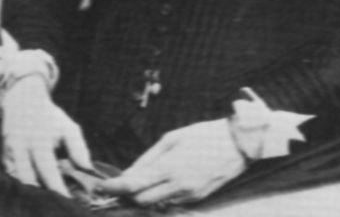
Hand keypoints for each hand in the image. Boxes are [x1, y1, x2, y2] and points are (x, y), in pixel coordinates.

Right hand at [0, 74, 91, 196]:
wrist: (23, 101)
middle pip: (28, 180)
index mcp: (40, 140)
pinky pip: (10, 179)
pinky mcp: (3, 159)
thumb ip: (78, 148)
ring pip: (17, 181)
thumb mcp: (67, 127)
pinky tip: (31, 198)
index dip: (57, 189)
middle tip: (54, 207)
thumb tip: (87, 169)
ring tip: (44, 205)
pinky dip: (20, 190)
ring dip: (29, 194)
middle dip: (40, 196)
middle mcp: (21, 148)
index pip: (48, 170)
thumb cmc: (50, 118)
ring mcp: (9, 154)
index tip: (67, 202)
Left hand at [97, 118, 246, 206]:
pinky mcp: (196, 201)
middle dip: (125, 195)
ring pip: (154, 205)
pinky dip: (160, 197)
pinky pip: (170, 203)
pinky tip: (161, 184)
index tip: (101, 187)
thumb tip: (128, 173)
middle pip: (140, 201)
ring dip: (142, 197)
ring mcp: (188, 196)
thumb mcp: (173, 138)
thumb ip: (148, 158)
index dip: (113, 188)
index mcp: (169, 167)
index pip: (132, 184)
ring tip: (137, 183)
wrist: (238, 144)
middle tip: (117, 185)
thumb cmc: (204, 134)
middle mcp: (177, 186)